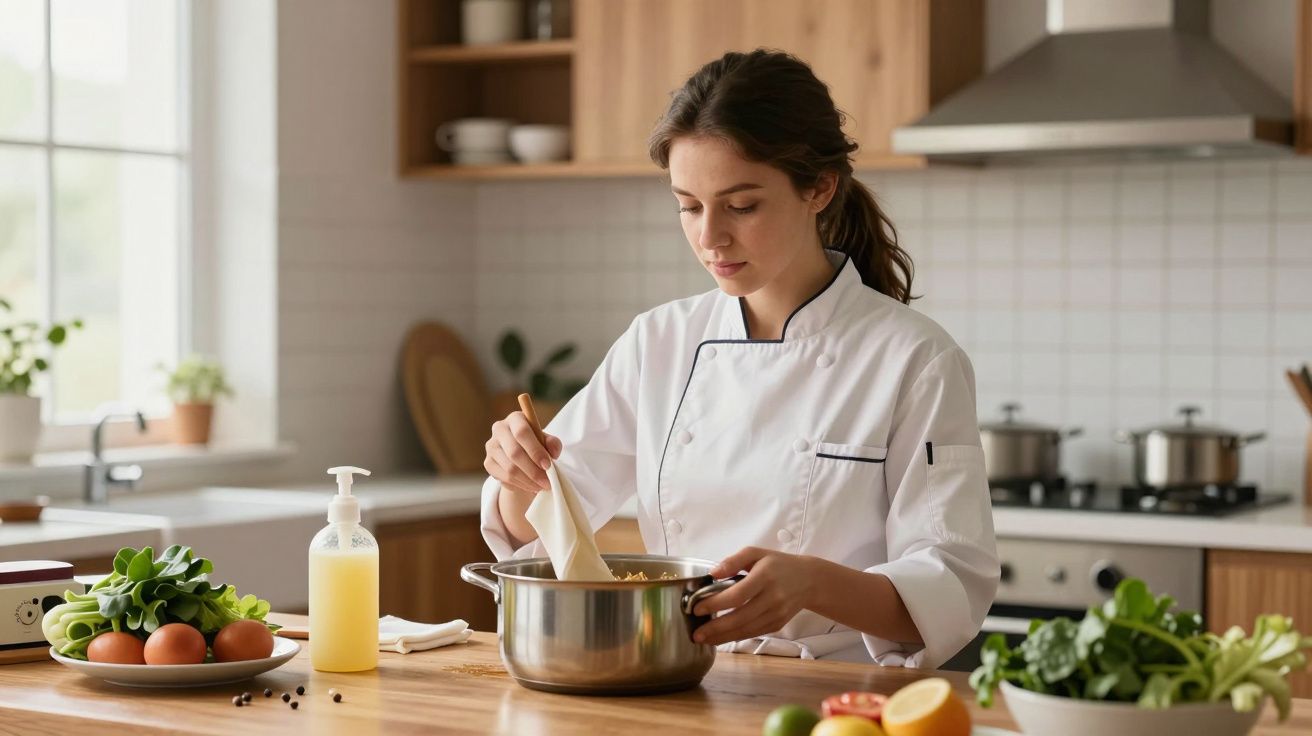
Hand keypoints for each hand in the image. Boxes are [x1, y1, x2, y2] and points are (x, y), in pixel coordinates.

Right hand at [483, 410, 561, 493]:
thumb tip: (553, 452)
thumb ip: (553, 444)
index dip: (535, 450)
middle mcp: (499, 429)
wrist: (521, 456)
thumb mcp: (547, 441)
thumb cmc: (536, 445)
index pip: (522, 432)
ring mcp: (491, 446)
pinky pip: (505, 478)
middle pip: (515, 452)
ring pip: (510, 468)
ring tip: (542, 486)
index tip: (548, 465)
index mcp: (515, 419)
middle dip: (533, 471)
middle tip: (547, 482)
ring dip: (528, 481)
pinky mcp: (488, 463)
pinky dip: (521, 485)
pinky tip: (531, 487)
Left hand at [691, 547, 816, 645]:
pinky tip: (721, 637)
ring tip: (704, 639)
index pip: (737, 595)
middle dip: (716, 628)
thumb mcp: (756, 553)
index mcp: (765, 576)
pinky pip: (754, 633)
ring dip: (723, 637)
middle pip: (740, 617)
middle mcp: (772, 597)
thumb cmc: (778, 564)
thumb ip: (733, 561)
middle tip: (696, 633)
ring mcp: (776, 614)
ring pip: (746, 630)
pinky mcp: (778, 624)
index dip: (716, 604)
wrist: (809, 580)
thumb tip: (712, 573)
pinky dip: (736, 637)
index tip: (697, 608)